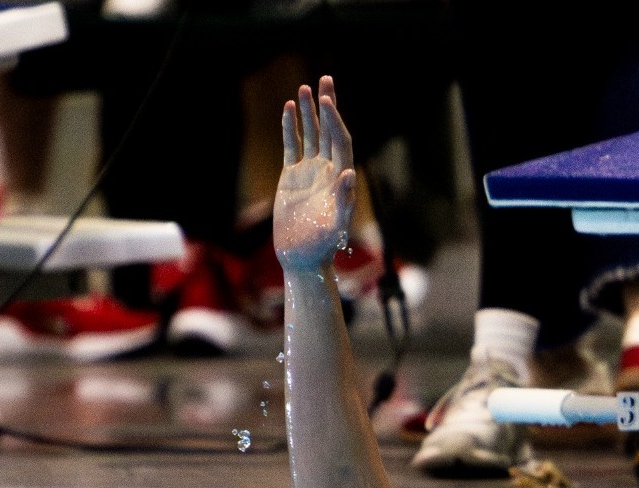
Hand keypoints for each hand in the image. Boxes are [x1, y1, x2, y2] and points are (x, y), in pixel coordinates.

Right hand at [274, 75, 355, 274]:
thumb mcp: (336, 226)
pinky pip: (292, 147)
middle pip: (328, 131)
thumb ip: (344, 201)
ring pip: (310, 135)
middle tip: (325, 79)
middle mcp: (327, 170)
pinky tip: (289, 110)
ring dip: (309, 112)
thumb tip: (349, 174)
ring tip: (305, 88)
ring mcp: (309, 172)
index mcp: (340, 177)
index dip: (334, 119)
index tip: (327, 100)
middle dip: (326, 106)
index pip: (339, 140)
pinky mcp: (292, 177)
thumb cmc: (321, 246)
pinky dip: (291, 129)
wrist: (301, 257)